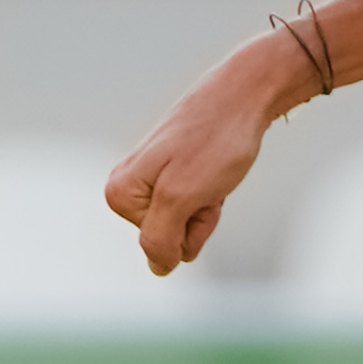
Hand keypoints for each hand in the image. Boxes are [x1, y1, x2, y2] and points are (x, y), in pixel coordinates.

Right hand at [105, 37, 310, 274]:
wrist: (243, 94)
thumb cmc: (215, 143)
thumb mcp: (183, 198)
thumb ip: (161, 239)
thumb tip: (159, 268)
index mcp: (119, 194)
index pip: (158, 246)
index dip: (188, 225)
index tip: (195, 188)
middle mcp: (127, 186)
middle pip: (170, 236)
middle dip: (198, 216)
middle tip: (208, 178)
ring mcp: (150, 178)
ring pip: (185, 222)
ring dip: (208, 204)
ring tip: (213, 171)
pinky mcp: (172, 171)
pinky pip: (195, 203)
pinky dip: (214, 194)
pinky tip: (217, 168)